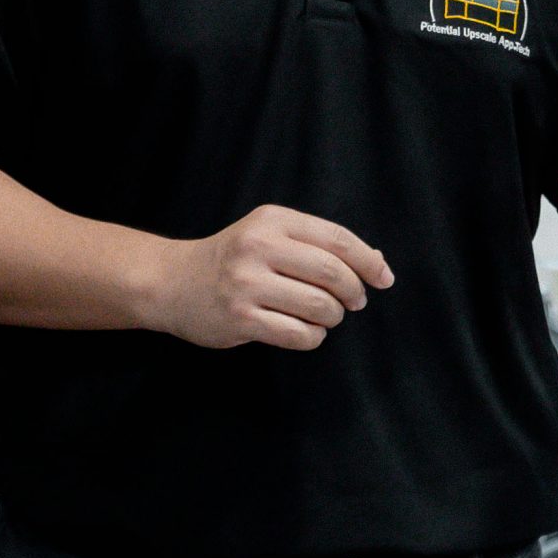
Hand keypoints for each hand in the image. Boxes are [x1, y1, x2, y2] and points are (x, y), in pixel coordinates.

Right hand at [150, 205, 393, 350]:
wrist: (172, 282)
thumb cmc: (233, 258)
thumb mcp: (269, 234)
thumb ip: (319, 244)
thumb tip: (378, 262)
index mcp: (272, 220)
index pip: (337, 238)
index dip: (369, 261)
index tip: (384, 279)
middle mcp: (259, 247)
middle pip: (333, 273)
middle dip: (354, 292)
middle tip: (354, 302)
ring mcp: (247, 284)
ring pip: (320, 307)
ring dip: (332, 317)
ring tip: (323, 316)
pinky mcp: (240, 319)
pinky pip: (299, 335)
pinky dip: (313, 337)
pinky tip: (304, 331)